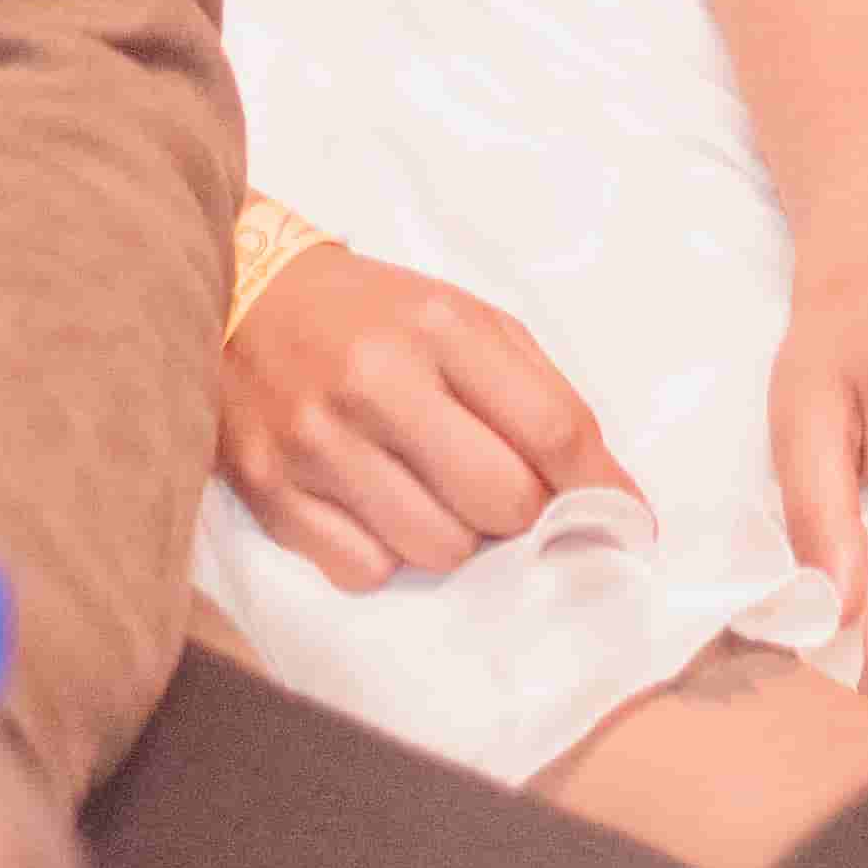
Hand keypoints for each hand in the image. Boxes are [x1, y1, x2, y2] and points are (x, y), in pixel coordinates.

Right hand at [224, 241, 638, 592]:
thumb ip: (539, 395)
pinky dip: (385, 552)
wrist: (243, 297)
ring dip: (454, 535)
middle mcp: (376, 381)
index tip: (624, 518)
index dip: (600, 489)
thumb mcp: (465, 320)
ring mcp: (316, 440)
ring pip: (439, 549)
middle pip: (503, 502)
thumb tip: (610, 497)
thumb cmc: (374, 316)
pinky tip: (374, 504)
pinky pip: (366, 570)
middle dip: (522, 513)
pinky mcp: (269, 489)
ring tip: (430, 491)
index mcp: (438, 325)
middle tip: (505, 494)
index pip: (552, 431)